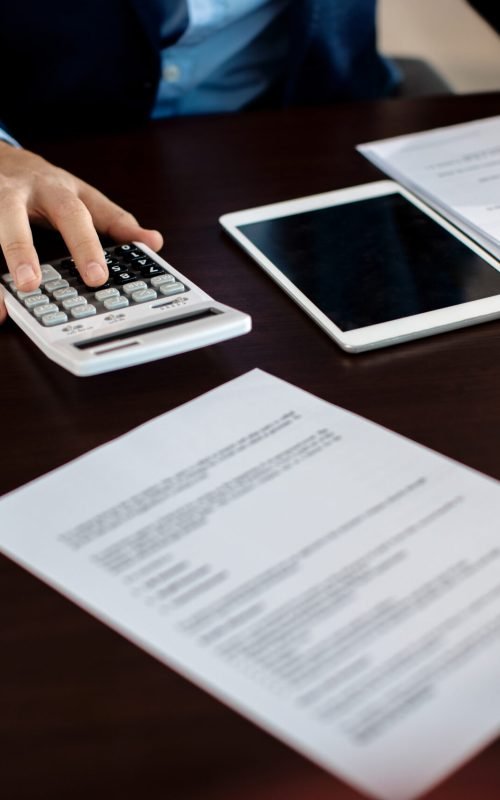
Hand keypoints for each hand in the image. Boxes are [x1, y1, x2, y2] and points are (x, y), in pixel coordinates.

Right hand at [0, 142, 162, 322]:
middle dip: (69, 245)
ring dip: (16, 253)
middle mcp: (31, 191)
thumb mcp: (79, 195)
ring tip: (25, 288)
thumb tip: (155, 242)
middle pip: (48, 215)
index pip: (82, 214)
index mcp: (60, 190)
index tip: (102, 275)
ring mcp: (0, 198)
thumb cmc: (41, 184)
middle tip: (73, 281)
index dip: (92, 245)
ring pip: (5, 222)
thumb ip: (113, 221)